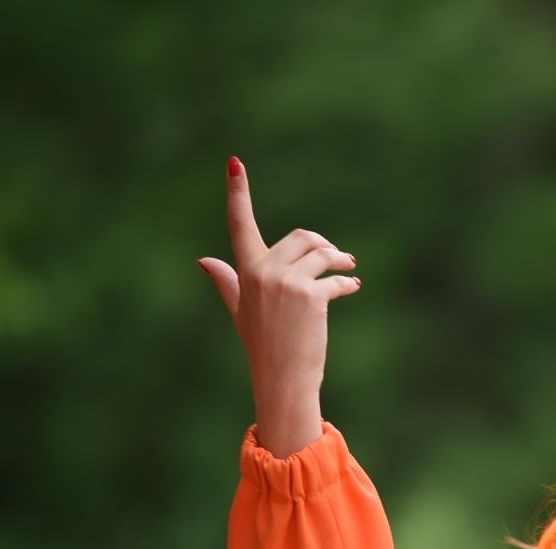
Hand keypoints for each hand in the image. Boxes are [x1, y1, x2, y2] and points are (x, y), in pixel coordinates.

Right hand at [196, 156, 359, 455]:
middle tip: (338, 258)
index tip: (233, 162)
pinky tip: (352, 288)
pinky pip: (334, 279)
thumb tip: (203, 260)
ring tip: (347, 270)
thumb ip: (227, 281)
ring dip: (338, 260)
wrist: (283, 378)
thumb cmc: (263, 346)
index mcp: (246, 271)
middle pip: (300, 237)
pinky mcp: (310, 295)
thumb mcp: (241, 311)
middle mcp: (263, 272)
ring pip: (320, 253)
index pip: (239, 225)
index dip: (237, 193)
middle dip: (321, 245)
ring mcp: (286, 282)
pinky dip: (346, 283)